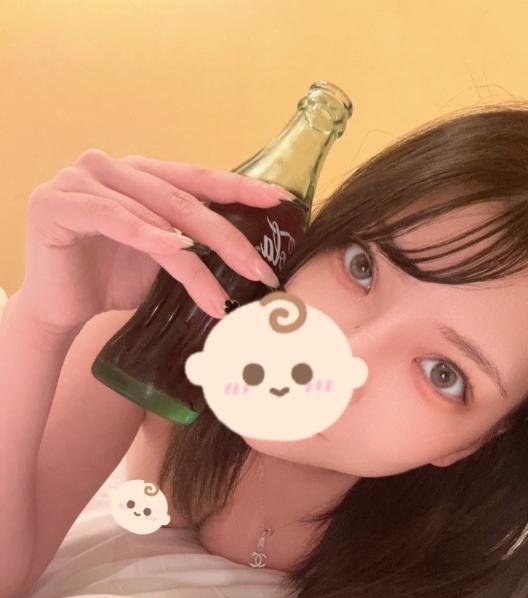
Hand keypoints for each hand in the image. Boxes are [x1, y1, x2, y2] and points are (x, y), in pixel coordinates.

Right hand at [19, 148, 285, 333]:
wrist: (60, 309)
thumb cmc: (113, 282)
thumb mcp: (163, 257)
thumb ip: (194, 242)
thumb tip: (253, 256)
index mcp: (139, 173)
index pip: (196, 178)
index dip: (238, 188)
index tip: (279, 200)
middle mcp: (110, 166)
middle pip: (181, 198)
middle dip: (226, 237)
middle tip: (259, 270)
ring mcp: (80, 179)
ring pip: (154, 213)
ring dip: (194, 256)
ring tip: (223, 292)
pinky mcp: (56, 202)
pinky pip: (113, 217)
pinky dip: (147, 235)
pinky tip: (176, 251)